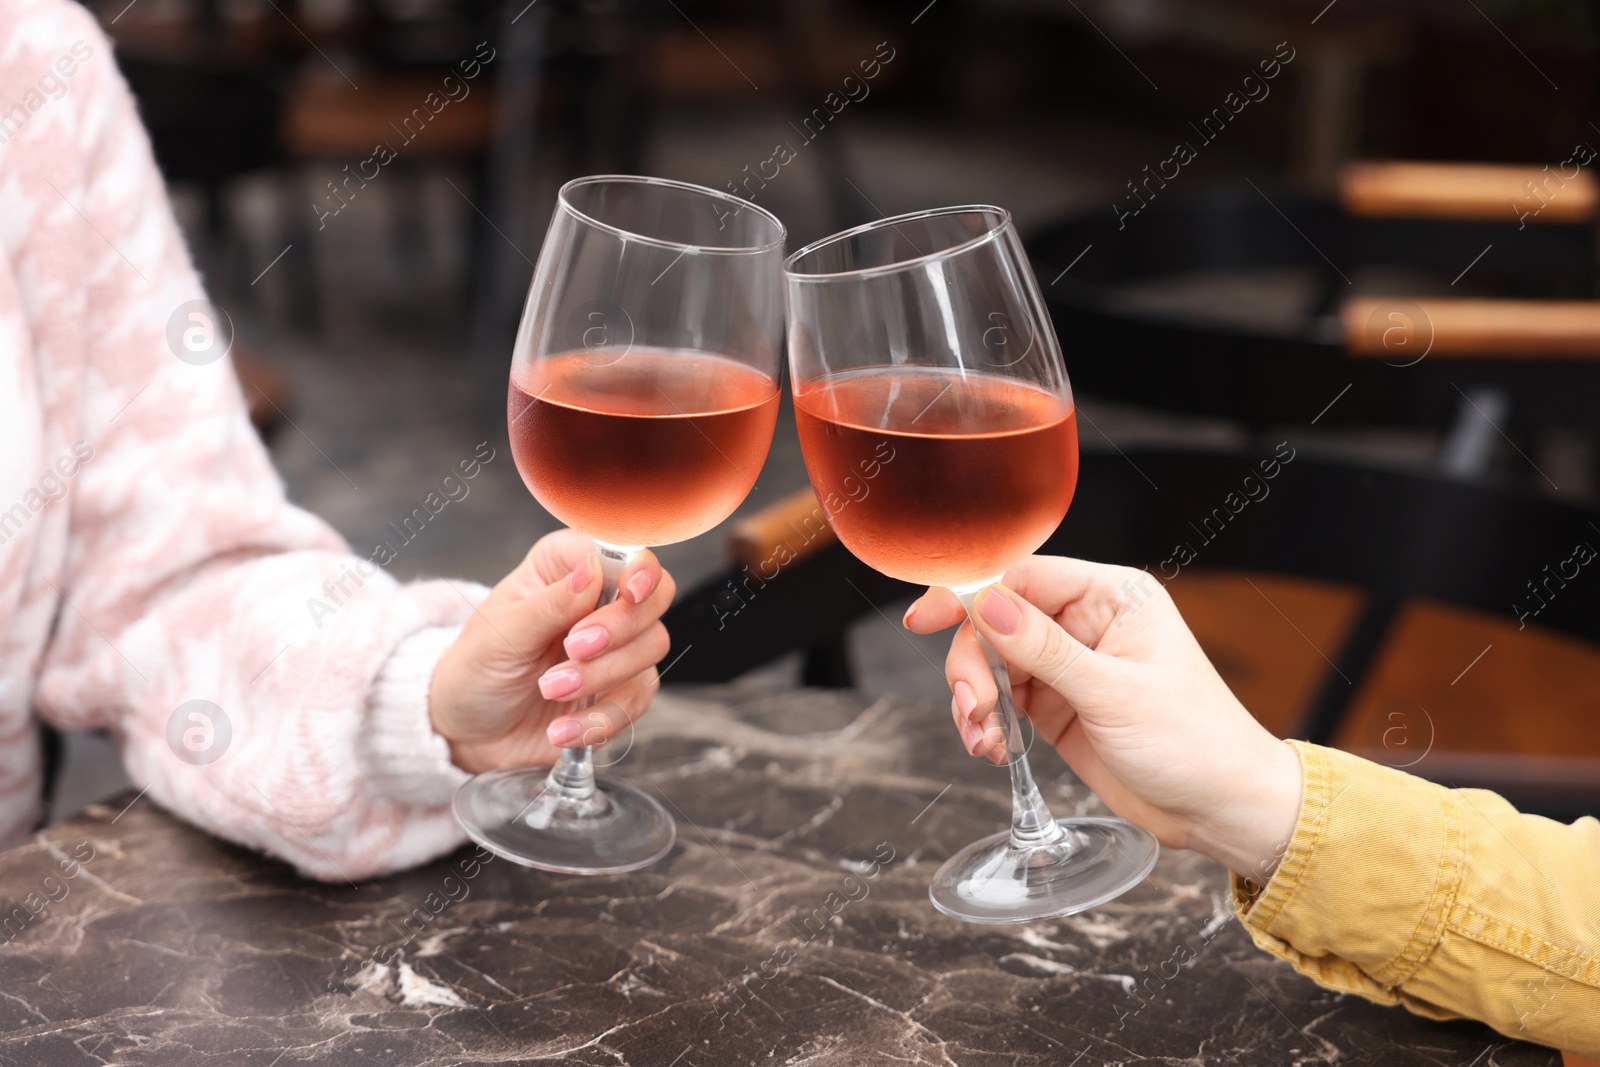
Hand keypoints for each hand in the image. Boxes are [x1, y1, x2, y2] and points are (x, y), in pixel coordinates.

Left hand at [429, 529, 675, 773]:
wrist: (468, 731)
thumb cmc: (476, 669)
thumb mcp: (503, 633)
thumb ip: (551, 602)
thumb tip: (592, 568)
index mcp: (565, 567)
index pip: (624, 551)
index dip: (638, 567)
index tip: (628, 590)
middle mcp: (599, 601)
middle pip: (654, 597)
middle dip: (620, 627)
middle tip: (573, 648)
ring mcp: (615, 647)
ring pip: (651, 646)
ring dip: (602, 674)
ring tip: (549, 689)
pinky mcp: (619, 691)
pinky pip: (637, 700)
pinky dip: (600, 718)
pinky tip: (561, 729)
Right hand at [903, 556, 1302, 879]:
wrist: (1221, 810)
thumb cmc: (1195, 743)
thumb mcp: (1114, 694)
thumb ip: (1044, 648)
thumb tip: (986, 604)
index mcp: (1113, 596)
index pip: (1024, 575)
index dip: (969, 593)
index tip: (925, 617)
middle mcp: (1087, 622)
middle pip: (997, 621)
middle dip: (972, 664)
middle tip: (971, 707)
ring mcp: (1070, 665)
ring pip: (993, 662)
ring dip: (974, 699)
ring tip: (981, 738)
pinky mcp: (1059, 705)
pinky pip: (1003, 699)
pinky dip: (986, 723)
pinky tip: (992, 748)